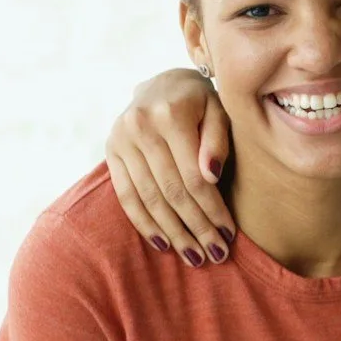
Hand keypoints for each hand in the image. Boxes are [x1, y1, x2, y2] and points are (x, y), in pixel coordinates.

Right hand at [104, 67, 233, 266]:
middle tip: (216, 255)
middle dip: (196, 228)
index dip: (212, 209)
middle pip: (171, 192)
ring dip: (173, 233)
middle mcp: (140, 126)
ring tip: (194, 256)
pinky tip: (163, 245)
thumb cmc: (202, 102)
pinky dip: (145, 224)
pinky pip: (126, 196)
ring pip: (149, 199)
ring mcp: (120, 140)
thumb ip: (217, 141)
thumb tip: (211, 177)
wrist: (163, 84)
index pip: (193, 177)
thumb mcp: (219, 110)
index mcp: (170, 114)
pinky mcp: (111, 152)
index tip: (229, 235)